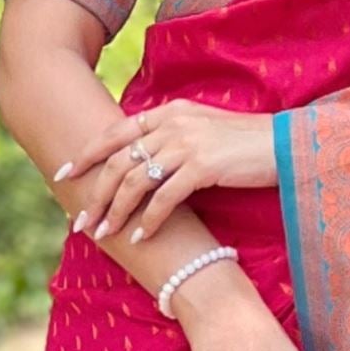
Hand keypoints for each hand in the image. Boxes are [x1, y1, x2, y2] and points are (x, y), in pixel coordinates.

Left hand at [56, 100, 277, 244]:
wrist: (286, 145)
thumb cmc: (244, 144)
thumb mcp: (202, 131)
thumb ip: (171, 138)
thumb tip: (141, 164)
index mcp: (167, 113)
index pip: (114, 133)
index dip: (85, 154)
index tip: (63, 174)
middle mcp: (172, 124)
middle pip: (118, 161)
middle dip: (95, 194)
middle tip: (81, 221)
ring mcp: (187, 143)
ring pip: (135, 181)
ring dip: (116, 212)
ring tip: (105, 235)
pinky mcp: (203, 166)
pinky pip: (164, 198)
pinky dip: (149, 220)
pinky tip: (140, 237)